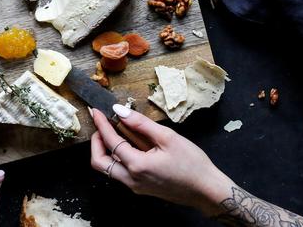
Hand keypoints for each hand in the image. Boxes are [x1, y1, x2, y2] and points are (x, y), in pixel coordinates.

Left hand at [90, 105, 234, 215]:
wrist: (207, 191)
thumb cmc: (193, 164)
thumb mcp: (168, 137)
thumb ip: (141, 123)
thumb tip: (120, 111)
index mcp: (137, 166)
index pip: (110, 142)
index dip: (101, 124)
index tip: (96, 111)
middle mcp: (131, 179)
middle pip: (99, 162)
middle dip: (96, 142)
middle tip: (102, 126)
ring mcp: (135, 186)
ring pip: (108, 169)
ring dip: (106, 151)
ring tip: (115, 133)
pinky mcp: (141, 189)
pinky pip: (120, 173)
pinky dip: (118, 158)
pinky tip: (129, 145)